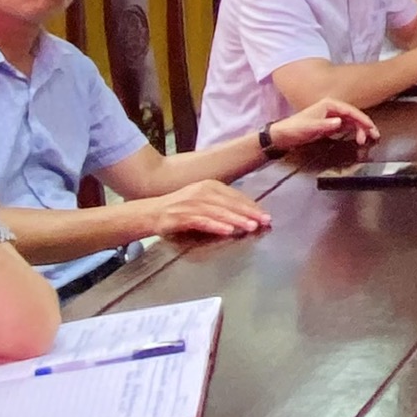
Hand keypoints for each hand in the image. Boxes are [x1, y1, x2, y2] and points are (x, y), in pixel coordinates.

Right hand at [142, 178, 271, 240]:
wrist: (150, 212)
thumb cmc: (180, 209)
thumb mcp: (203, 200)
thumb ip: (222, 204)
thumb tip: (247, 213)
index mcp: (210, 185)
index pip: (236, 196)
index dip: (252, 206)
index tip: (266, 215)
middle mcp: (202, 192)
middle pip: (230, 203)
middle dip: (250, 213)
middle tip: (265, 221)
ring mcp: (191, 204)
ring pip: (219, 212)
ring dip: (237, 219)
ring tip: (251, 227)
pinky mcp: (181, 216)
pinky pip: (202, 221)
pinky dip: (216, 226)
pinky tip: (228, 231)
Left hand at [269, 98, 378, 149]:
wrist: (281, 136)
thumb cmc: (294, 129)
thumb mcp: (309, 128)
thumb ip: (325, 125)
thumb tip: (340, 122)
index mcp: (329, 105)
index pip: (351, 110)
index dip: (362, 119)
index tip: (371, 128)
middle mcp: (332, 108)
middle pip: (353, 115)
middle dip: (365, 125)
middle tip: (374, 136)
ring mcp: (331, 117)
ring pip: (351, 121)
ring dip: (360, 129)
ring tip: (367, 139)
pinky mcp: (329, 125)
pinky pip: (346, 127)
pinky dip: (354, 132)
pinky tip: (358, 138)